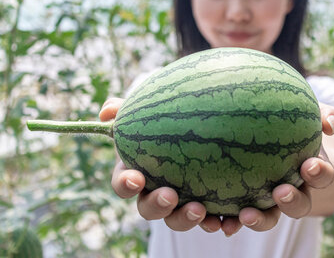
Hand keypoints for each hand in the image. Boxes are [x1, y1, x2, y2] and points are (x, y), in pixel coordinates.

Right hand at [100, 98, 213, 231]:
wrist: (198, 127)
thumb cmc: (162, 120)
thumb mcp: (143, 113)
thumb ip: (122, 110)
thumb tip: (106, 113)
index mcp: (136, 174)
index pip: (123, 183)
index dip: (125, 184)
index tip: (135, 178)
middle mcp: (154, 193)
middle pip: (149, 209)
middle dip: (157, 206)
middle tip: (170, 196)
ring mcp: (180, 203)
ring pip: (177, 219)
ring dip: (185, 218)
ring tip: (200, 210)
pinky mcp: (205, 206)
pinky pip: (208, 219)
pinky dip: (216, 222)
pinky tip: (227, 220)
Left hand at [219, 103, 333, 236]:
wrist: (269, 131)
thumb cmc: (292, 117)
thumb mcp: (312, 111)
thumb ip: (327, 114)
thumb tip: (332, 122)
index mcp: (312, 170)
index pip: (322, 175)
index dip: (319, 173)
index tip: (309, 165)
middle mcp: (294, 190)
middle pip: (298, 205)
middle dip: (292, 202)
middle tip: (280, 192)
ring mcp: (269, 201)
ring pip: (269, 217)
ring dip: (260, 220)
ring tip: (245, 215)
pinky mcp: (246, 204)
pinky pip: (238, 216)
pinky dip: (230, 221)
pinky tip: (217, 221)